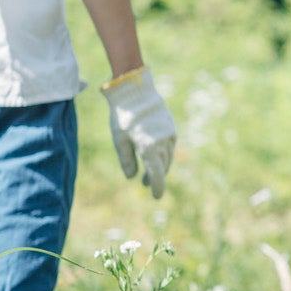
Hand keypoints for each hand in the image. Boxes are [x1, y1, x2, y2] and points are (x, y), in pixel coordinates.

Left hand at [100, 66, 176, 198]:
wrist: (136, 93)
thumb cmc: (123, 117)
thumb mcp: (119, 140)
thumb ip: (127, 160)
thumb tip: (132, 176)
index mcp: (149, 148)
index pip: (157, 174)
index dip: (157, 187)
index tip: (157, 197)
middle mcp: (163, 143)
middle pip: (163, 167)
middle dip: (156, 177)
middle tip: (146, 183)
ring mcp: (169, 135)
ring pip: (167, 157)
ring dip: (160, 166)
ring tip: (149, 171)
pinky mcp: (171, 128)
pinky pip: (169, 147)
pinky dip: (163, 154)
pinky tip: (154, 154)